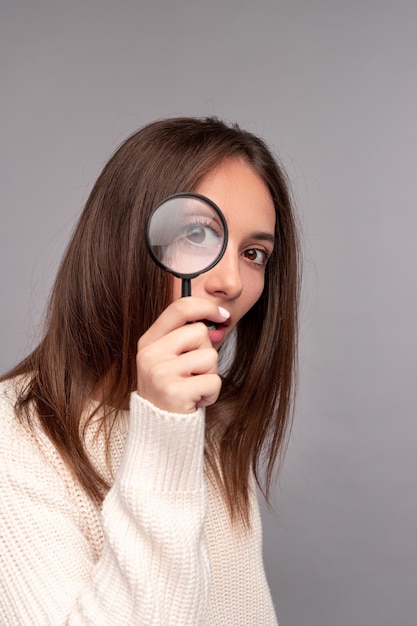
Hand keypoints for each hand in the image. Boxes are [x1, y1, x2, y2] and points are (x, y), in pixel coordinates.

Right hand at [136, 298, 229, 413]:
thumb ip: (187, 336)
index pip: (179, 308)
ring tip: (193, 387)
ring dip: (210, 374)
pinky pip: (213, 381)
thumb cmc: (171, 391)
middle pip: (200, 332)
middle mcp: (150, 354)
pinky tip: (196, 400)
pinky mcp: (174, 392)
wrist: (160, 430)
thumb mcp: (170, 359)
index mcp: (148, 342)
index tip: (222, 315)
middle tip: (192, 374)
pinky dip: (212, 393)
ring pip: (210, 357)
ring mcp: (160, 373)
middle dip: (206, 353)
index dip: (205, 306)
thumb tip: (220, 317)